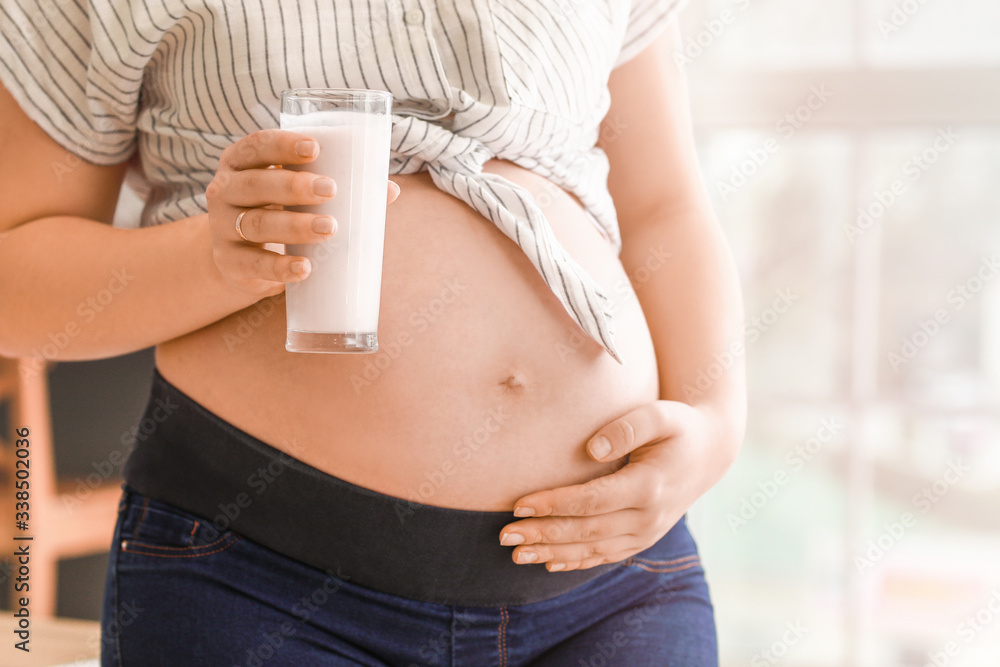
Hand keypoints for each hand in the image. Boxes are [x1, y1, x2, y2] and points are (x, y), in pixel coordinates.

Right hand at [206, 129, 400, 295]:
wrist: (237, 262)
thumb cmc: (277, 214)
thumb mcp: (294, 196)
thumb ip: (337, 187)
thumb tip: (390, 190)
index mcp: (241, 164)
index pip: (257, 146)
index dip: (282, 145)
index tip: (315, 148)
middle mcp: (225, 191)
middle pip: (256, 184)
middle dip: (293, 185)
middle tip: (330, 189)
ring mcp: (223, 228)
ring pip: (257, 223)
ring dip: (294, 225)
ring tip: (330, 228)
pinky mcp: (229, 263)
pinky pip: (254, 264)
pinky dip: (280, 268)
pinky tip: (305, 268)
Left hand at [499, 401, 731, 571]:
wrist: (709, 452)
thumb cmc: (678, 426)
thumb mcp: (660, 415)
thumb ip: (627, 428)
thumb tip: (591, 449)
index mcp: (649, 486)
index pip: (592, 501)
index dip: (553, 505)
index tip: (519, 505)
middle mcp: (648, 517)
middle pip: (586, 531)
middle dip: (543, 535)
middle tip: (505, 536)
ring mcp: (647, 533)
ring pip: (593, 550)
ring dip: (553, 554)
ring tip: (517, 555)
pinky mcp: (643, 539)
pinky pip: (606, 556)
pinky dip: (576, 562)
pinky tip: (549, 564)